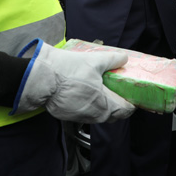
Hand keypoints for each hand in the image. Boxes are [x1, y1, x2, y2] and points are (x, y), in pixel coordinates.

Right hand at [14, 40, 134, 122]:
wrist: (42, 79)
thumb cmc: (68, 71)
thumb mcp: (95, 61)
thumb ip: (112, 60)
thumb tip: (124, 58)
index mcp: (105, 105)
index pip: (125, 110)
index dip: (132, 102)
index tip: (133, 95)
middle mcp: (95, 116)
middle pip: (113, 114)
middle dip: (118, 104)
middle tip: (118, 90)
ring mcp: (81, 117)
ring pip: (98, 114)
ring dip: (103, 105)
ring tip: (102, 89)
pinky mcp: (69, 116)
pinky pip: (85, 113)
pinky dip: (89, 105)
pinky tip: (85, 92)